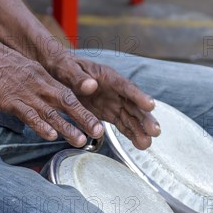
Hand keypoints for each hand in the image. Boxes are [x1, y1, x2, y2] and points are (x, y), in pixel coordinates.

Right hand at [0, 31, 102, 147]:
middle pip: (67, 102)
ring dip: (67, 127)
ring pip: (51, 112)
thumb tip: (40, 99)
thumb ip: (33, 83)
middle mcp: (38, 84)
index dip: (83, 107)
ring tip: (81, 141)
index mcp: (42, 76)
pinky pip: (28, 114)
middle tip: (100, 132)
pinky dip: (40, 125)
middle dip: (85, 118)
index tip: (96, 119)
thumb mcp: (20, 69)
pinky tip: (49, 136)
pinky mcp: (10, 100)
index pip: (68, 93)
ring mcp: (25, 92)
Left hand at [45, 54, 160, 149]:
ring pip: (131, 116)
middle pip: (133, 104)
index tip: (150, 105)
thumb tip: (91, 86)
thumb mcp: (65, 69)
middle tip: (155, 131)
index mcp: (107, 76)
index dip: (138, 95)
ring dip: (140, 130)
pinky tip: (139, 144)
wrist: (57, 72)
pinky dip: (130, 133)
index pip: (125, 86)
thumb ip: (77, 78)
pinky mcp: (108, 113)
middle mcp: (115, 90)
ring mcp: (113, 102)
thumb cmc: (62, 67)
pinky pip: (122, 124)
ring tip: (147, 145)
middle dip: (145, 118)